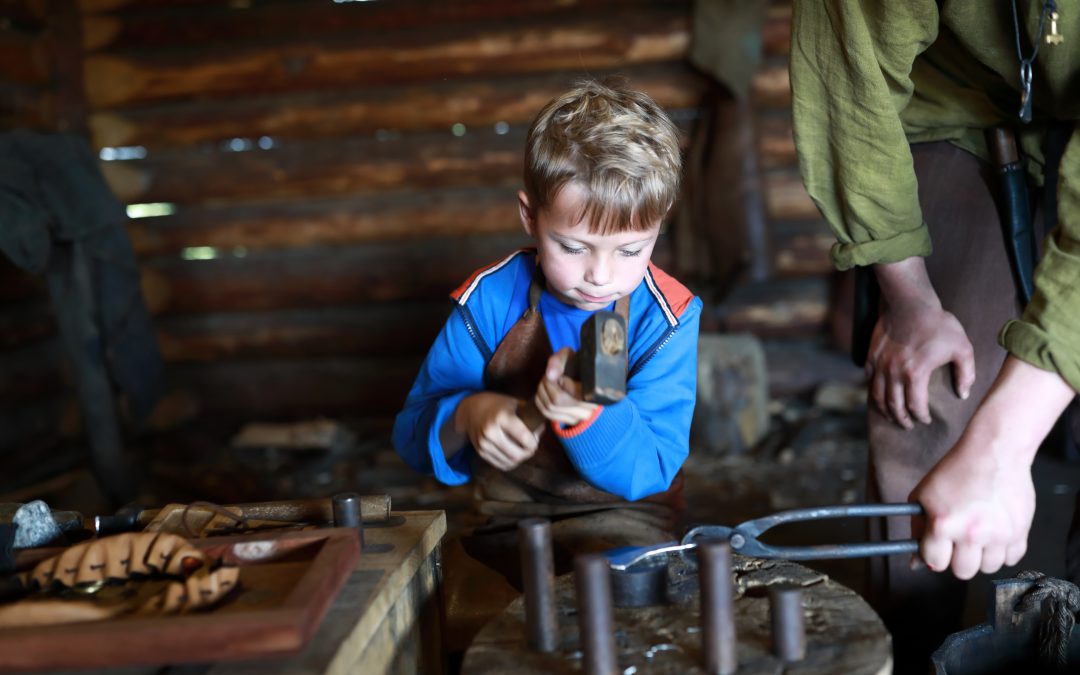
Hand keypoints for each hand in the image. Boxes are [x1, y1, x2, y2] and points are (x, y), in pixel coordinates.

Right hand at [452, 392, 539, 470]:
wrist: (471, 410)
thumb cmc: (498, 405)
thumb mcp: (514, 404)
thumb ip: (530, 416)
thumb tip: (542, 429)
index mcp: (501, 417)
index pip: (524, 438)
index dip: (533, 442)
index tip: (535, 439)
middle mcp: (490, 431)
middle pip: (517, 454)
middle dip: (528, 453)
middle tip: (531, 447)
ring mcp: (483, 443)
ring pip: (509, 462)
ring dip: (520, 458)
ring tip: (523, 449)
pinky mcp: (480, 451)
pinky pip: (501, 465)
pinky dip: (511, 462)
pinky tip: (514, 454)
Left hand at [534, 347, 598, 426]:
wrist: (584, 377)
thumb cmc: (576, 365)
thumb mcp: (569, 356)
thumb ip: (559, 360)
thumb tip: (550, 376)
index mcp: (597, 390)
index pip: (572, 391)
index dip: (559, 380)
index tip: (559, 374)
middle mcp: (592, 408)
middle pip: (558, 400)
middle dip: (546, 385)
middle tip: (547, 376)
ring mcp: (582, 417)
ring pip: (551, 408)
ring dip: (542, 392)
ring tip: (546, 382)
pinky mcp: (572, 422)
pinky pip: (548, 415)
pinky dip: (540, 402)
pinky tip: (544, 392)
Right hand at [869, 258, 974, 428]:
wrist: (909, 302)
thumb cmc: (938, 324)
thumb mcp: (962, 347)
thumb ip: (966, 373)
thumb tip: (963, 394)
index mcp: (916, 374)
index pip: (916, 406)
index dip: (921, 417)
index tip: (926, 420)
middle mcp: (894, 373)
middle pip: (894, 405)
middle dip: (902, 419)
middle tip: (908, 424)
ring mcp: (880, 364)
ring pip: (878, 396)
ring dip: (885, 409)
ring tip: (892, 415)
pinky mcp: (872, 355)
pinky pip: (868, 379)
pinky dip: (873, 390)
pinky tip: (879, 394)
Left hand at [909, 357, 1073, 578]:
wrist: (994, 453)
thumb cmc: (955, 471)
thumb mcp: (922, 495)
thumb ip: (917, 528)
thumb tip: (915, 561)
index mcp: (943, 524)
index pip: (934, 563)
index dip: (933, 554)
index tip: (937, 546)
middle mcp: (972, 534)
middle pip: (963, 572)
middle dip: (957, 559)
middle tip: (958, 542)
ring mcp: (999, 535)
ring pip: (988, 569)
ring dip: (981, 556)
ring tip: (978, 535)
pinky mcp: (1021, 532)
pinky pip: (1012, 560)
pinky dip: (1003, 552)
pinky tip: (995, 534)